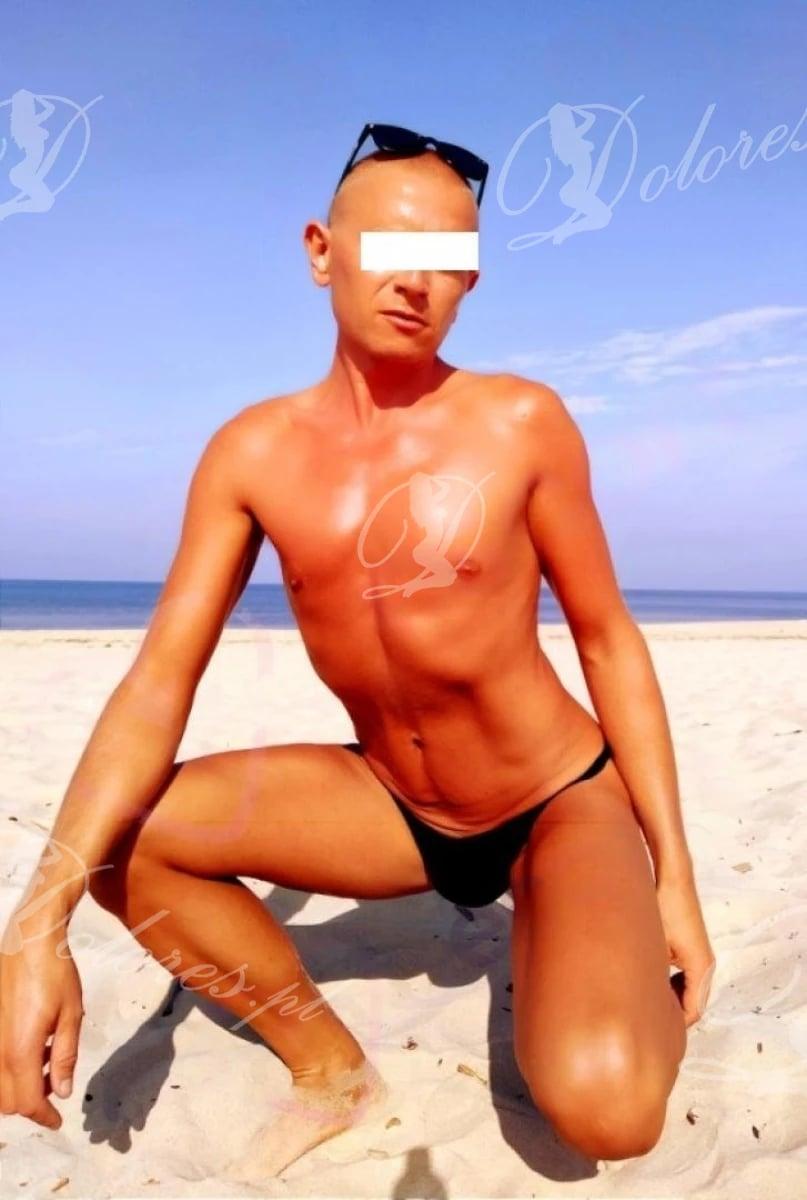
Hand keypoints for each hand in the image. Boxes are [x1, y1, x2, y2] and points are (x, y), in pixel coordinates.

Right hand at [0, 913, 83, 1128]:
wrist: (29, 942)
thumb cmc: (55, 975)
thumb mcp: (71, 1015)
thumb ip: (65, 1057)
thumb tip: (61, 1092)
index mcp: (20, 1050)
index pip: (27, 1102)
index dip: (44, 1117)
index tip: (58, 1121)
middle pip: (7, 1101)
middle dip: (30, 1103)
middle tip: (53, 1088)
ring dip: (18, 1086)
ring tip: (47, 1063)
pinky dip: (9, 1068)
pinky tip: (32, 1047)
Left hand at [655, 873, 714, 1028]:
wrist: (671, 875)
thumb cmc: (662, 905)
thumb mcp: (654, 945)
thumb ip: (653, 977)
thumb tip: (641, 1003)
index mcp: (702, 967)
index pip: (692, 1011)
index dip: (672, 1024)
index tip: (649, 1028)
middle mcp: (706, 964)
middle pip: (692, 1004)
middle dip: (669, 1013)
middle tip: (640, 1016)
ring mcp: (700, 956)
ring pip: (688, 991)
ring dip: (669, 997)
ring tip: (641, 998)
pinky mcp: (691, 948)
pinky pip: (685, 977)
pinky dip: (670, 984)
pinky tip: (648, 979)